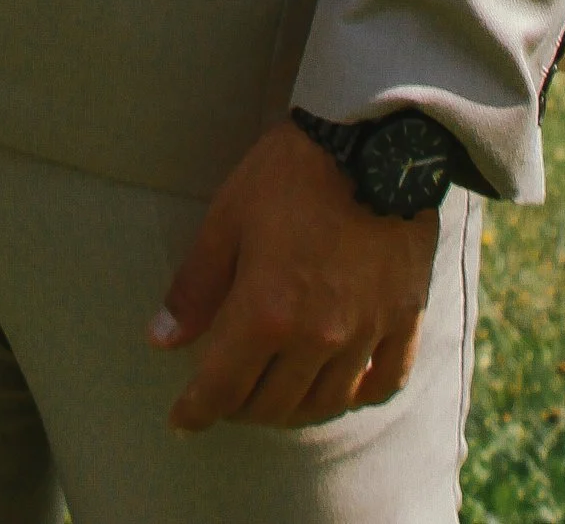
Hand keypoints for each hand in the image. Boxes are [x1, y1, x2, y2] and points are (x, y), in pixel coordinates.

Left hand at [150, 120, 437, 430]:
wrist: (372, 142)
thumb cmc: (290, 174)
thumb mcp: (227, 219)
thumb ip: (195, 287)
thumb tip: (160, 339)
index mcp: (266, 313)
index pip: (223, 388)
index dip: (197, 412)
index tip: (181, 421)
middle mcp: (317, 338)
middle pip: (273, 404)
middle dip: (240, 409)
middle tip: (225, 398)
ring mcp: (365, 334)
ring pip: (325, 403)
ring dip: (293, 409)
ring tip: (273, 398)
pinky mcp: (404, 320)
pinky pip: (383, 382)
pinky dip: (358, 394)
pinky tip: (341, 388)